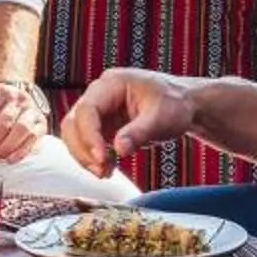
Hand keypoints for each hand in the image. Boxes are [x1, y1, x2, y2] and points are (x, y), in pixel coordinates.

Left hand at [0, 80, 46, 163]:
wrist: (11, 101)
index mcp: (0, 92)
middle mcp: (19, 98)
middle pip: (4, 124)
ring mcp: (32, 111)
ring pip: (21, 130)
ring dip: (5, 148)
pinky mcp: (41, 124)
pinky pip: (34, 138)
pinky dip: (22, 151)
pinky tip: (10, 159)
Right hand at [57, 68, 197, 179]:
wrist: (183, 105)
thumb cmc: (174, 103)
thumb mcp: (162, 118)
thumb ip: (139, 132)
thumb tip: (119, 149)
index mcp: (112, 84)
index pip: (87, 109)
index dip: (90, 136)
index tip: (101, 158)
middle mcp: (99, 95)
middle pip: (73, 123)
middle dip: (83, 149)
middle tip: (100, 170)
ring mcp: (99, 111)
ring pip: (75, 135)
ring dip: (85, 156)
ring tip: (105, 173)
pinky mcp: (102, 126)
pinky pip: (87, 144)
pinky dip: (93, 158)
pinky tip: (108, 169)